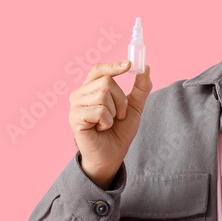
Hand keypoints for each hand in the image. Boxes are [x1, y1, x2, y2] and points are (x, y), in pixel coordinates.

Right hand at [69, 62, 151, 187]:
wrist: (112, 155)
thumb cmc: (119, 131)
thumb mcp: (133, 107)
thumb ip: (140, 88)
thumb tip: (146, 68)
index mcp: (91, 89)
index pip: (100, 70)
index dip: (113, 66)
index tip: (130, 65)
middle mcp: (80, 94)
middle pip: (107, 82)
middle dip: (121, 100)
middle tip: (118, 116)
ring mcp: (75, 106)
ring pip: (103, 95)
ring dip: (114, 112)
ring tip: (108, 124)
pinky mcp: (75, 118)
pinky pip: (100, 111)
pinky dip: (107, 122)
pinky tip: (100, 129)